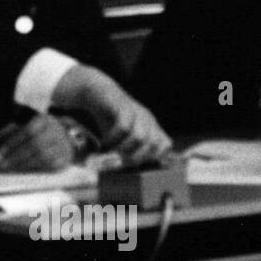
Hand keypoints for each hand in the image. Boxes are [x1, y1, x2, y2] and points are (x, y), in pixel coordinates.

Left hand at [0, 113, 74, 171]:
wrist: (64, 138)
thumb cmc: (38, 130)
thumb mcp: (27, 123)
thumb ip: (13, 128)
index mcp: (45, 120)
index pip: (29, 130)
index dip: (14, 141)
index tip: (2, 150)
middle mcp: (57, 132)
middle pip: (36, 145)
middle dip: (17, 155)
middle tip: (3, 162)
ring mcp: (63, 146)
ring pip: (43, 157)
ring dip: (24, 163)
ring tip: (10, 167)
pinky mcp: (65, 159)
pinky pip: (50, 166)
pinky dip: (35, 168)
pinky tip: (24, 168)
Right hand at [52, 64, 172, 165]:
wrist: (94, 92)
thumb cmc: (108, 119)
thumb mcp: (123, 138)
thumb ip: (129, 151)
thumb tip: (127, 169)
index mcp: (152, 128)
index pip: (166, 145)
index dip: (155, 157)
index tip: (136, 162)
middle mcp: (147, 120)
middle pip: (154, 145)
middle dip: (137, 157)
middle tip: (119, 161)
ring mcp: (136, 112)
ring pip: (141, 137)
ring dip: (125, 149)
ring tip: (111, 152)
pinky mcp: (123, 106)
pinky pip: (124, 127)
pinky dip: (114, 139)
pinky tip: (104, 142)